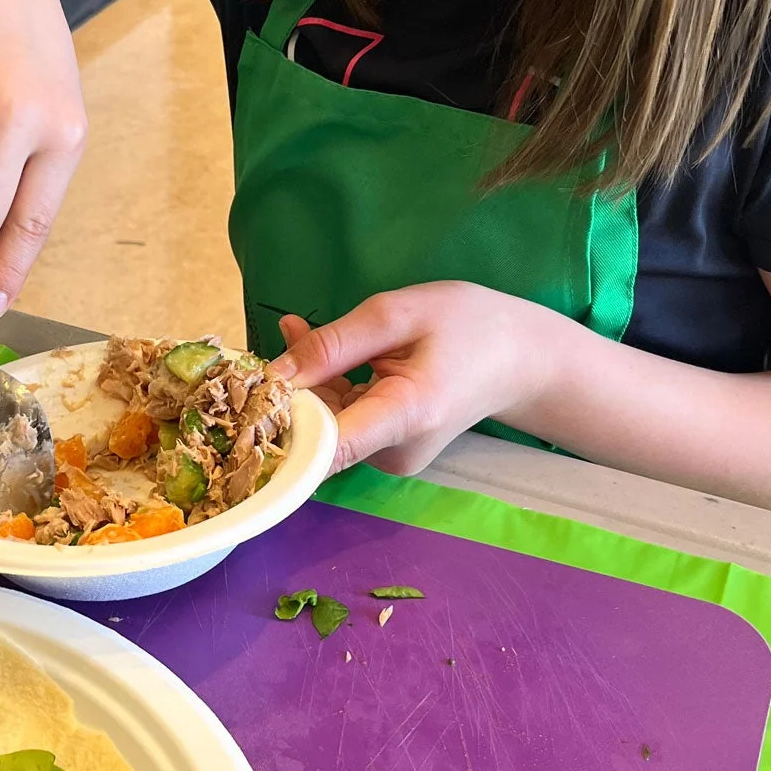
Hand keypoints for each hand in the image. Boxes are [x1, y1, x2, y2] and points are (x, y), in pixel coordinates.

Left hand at [273, 282, 566, 474]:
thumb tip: (273, 375)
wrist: (523, 359)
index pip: (326, 449)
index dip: (279, 430)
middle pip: (317, 431)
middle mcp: (393, 452)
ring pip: (325, 423)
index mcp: (404, 416)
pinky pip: (341, 419)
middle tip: (278, 332)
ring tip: (298, 326)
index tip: (247, 399)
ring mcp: (389, 456)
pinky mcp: (386, 450)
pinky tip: (315, 343)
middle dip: (289, 385)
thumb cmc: (470, 326)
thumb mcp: (398, 314)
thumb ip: (333, 344)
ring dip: (305, 379)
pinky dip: (325, 385)